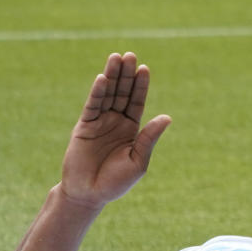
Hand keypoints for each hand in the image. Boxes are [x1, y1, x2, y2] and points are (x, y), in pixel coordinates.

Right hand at [59, 53, 170, 211]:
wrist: (89, 195)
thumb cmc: (116, 182)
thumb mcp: (138, 161)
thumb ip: (149, 138)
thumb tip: (167, 117)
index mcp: (131, 128)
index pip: (137, 101)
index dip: (140, 85)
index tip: (144, 68)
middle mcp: (116, 121)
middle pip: (123, 92)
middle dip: (126, 74)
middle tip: (130, 55)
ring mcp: (100, 122)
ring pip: (107, 94)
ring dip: (112, 76)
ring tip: (116, 57)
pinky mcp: (84, 126)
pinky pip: (92, 105)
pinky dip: (97, 92)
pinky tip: (102, 78)